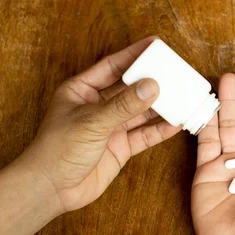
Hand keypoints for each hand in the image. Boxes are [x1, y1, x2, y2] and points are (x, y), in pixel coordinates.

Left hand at [20, 36, 181, 212]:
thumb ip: (123, 105)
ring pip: (141, 112)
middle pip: (131, 88)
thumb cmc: (57, 149)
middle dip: (153, 81)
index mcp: (82, 90)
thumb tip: (152, 86)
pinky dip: (160, 130)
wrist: (51, 189)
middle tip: (176, 71)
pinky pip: (144, 135)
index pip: (112, 66)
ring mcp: (110, 127)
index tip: (155, 45)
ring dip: (161, 106)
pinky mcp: (120, 147)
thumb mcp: (91, 121)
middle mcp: (98, 106)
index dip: (134, 55)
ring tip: (183, 96)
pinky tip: (176, 123)